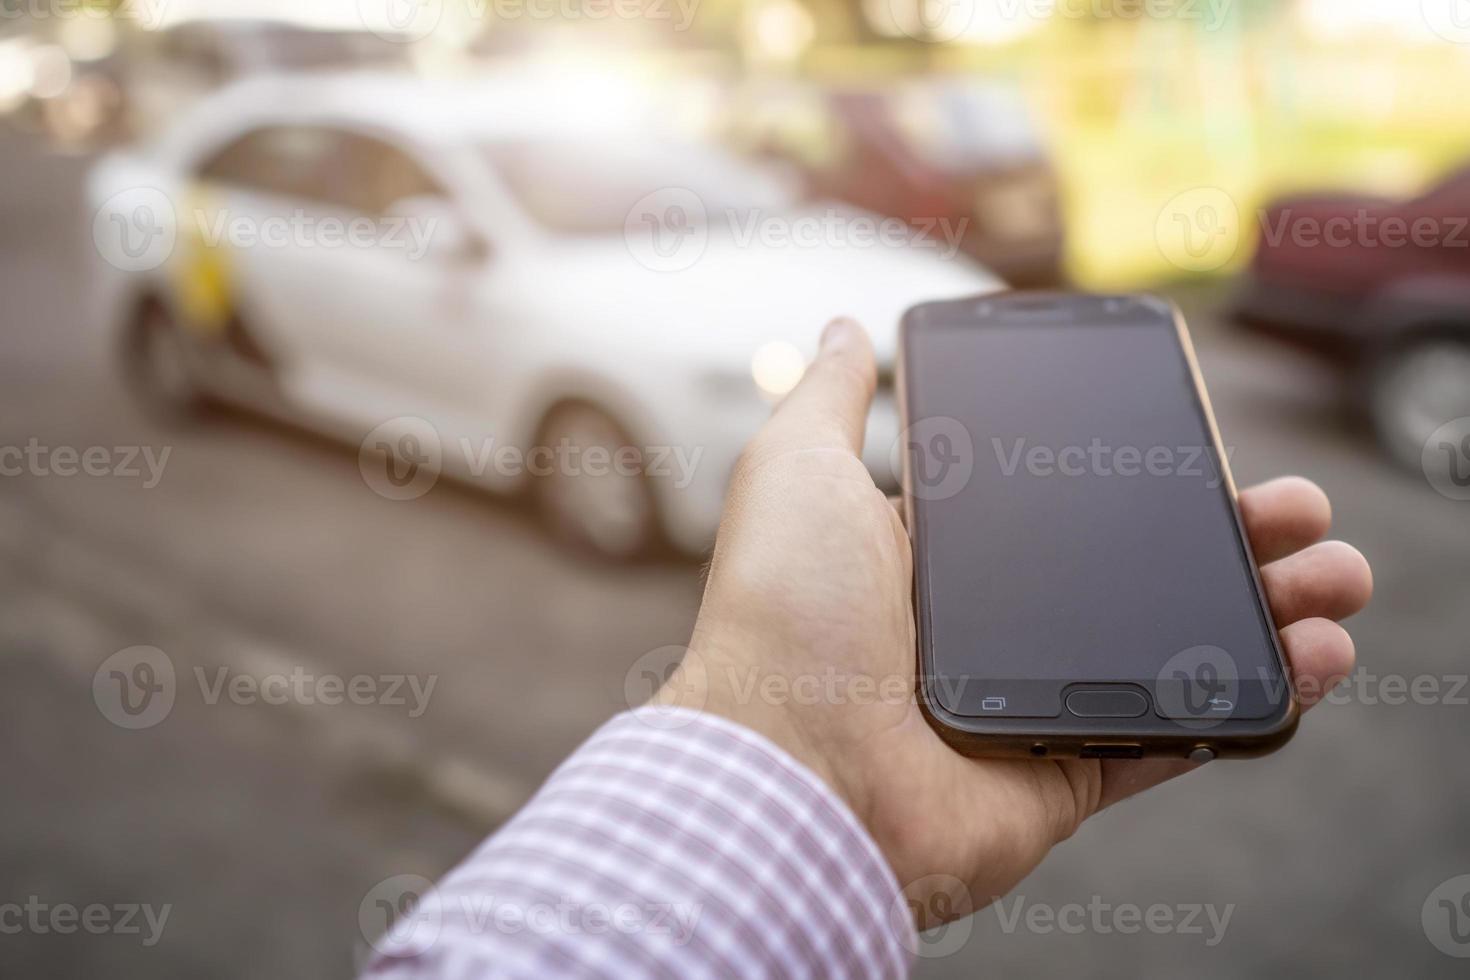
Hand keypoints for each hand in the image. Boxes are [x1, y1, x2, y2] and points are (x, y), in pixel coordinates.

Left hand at [658, 317, 1372, 923]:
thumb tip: (845, 327)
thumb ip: (831, 399)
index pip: (1062, 506)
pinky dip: (1246, 706)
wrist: (790, 771)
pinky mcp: (1063, 773)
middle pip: (1136, 575)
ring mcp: (1033, 702)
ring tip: (1337, 580)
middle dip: (1232, 537)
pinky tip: (1307, 664)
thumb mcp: (797, 471)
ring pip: (1173, 651)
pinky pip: (1172, 740)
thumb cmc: (784, 614)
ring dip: (1265, 614)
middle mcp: (990, 629)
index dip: (1140, 476)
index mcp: (939, 559)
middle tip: (1302, 511)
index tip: (1204, 444)